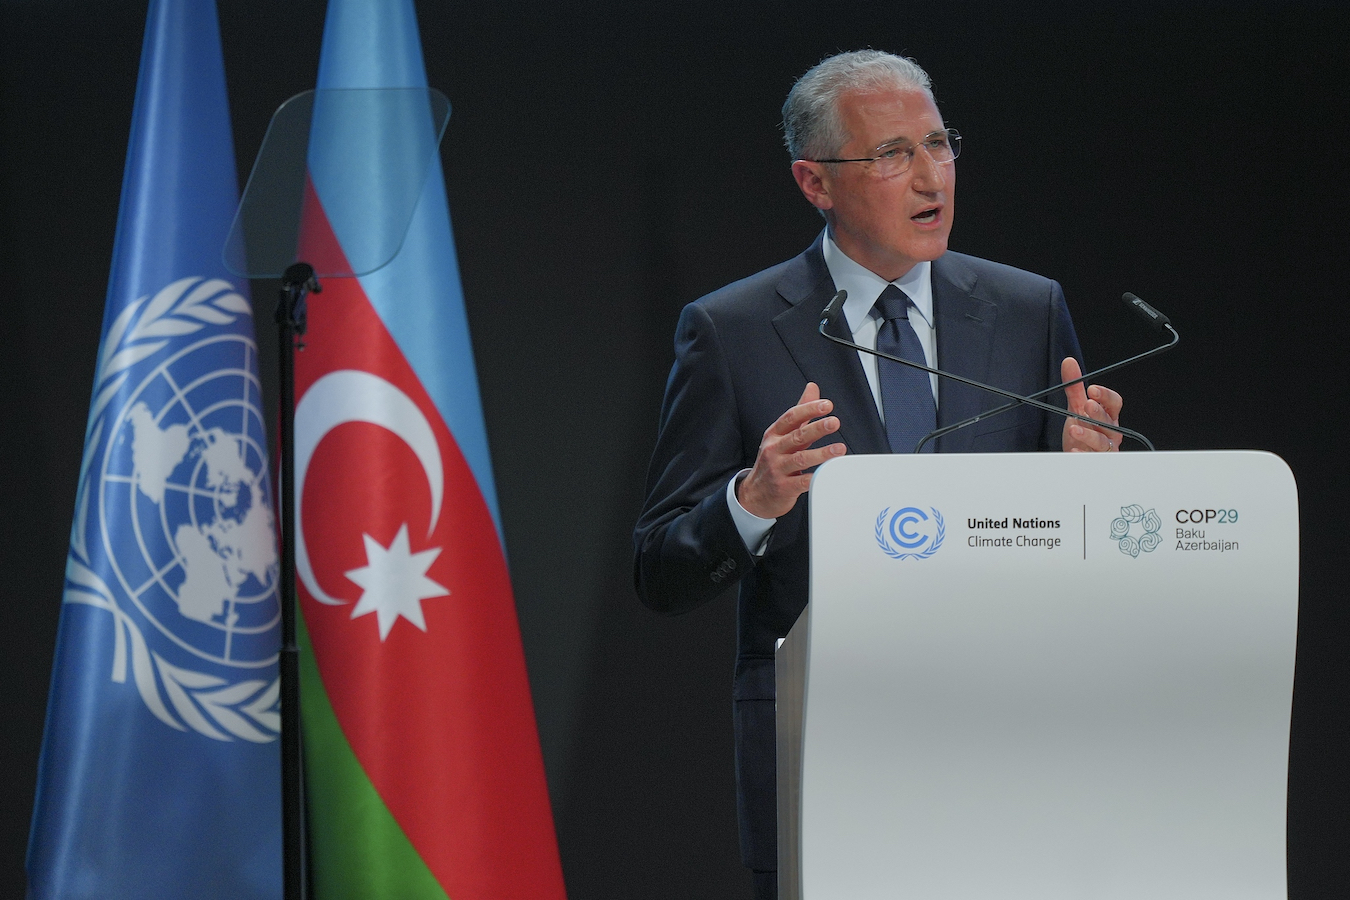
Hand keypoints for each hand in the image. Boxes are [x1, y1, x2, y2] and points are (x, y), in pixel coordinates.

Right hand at [737, 382, 846, 517]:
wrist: (755, 495)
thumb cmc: (773, 461)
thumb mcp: (782, 435)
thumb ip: (800, 413)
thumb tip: (812, 388)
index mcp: (774, 434)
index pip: (791, 417)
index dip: (809, 409)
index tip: (826, 405)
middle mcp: (774, 449)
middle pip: (797, 436)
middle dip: (817, 428)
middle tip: (834, 422)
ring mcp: (777, 469)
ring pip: (801, 459)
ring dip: (822, 453)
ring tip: (839, 449)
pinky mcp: (784, 488)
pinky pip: (802, 482)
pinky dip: (815, 478)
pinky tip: (828, 473)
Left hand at [1060, 357, 1122, 451]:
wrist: (1077, 453)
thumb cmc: (1083, 429)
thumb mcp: (1077, 407)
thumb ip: (1074, 387)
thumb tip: (1069, 362)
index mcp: (1108, 415)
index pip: (1114, 403)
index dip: (1105, 396)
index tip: (1092, 389)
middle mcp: (1110, 431)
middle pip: (1109, 421)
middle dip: (1098, 413)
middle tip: (1087, 405)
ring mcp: (1104, 448)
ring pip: (1102, 441)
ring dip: (1088, 434)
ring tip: (1073, 428)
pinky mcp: (1095, 460)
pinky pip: (1092, 458)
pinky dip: (1082, 455)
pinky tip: (1073, 450)